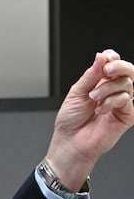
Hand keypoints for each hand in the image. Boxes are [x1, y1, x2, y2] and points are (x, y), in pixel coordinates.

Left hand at [46, 49, 133, 190]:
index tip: (106, 57)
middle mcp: (112, 91)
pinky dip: (112, 101)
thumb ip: (91, 75)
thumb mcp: (77, 92)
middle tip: (106, 71)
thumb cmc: (70, 120)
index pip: (113, 64)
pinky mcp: (126, 116)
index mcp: (99, 83)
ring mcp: (120, 103)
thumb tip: (101, 57)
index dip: (113, 58)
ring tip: (93, 98)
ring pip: (127, 84)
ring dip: (107, 88)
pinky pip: (126, 100)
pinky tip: (101, 110)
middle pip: (127, 71)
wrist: (70, 141)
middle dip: (118, 67)